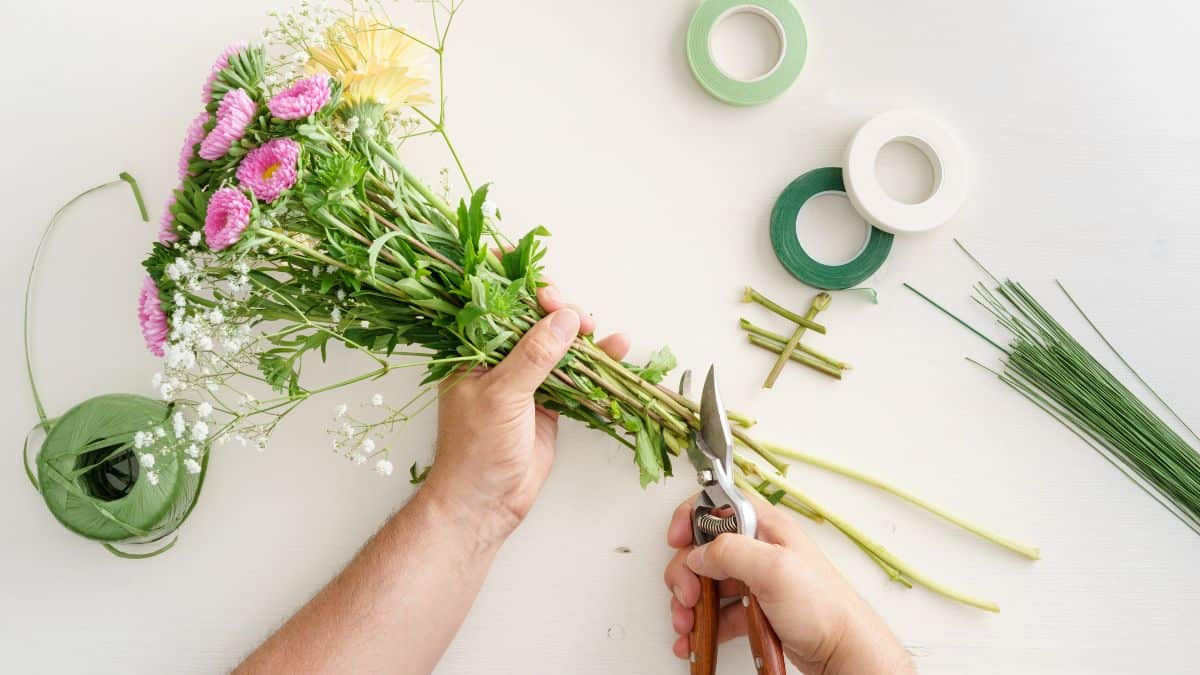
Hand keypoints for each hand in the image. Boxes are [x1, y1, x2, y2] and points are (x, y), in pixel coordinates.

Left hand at [422, 282, 629, 546]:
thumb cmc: (475, 450)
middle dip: (557, 308)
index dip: (517, 284)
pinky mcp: (550, 398)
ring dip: (581, 331)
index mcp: (472, 350)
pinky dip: (597, 359)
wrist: (485, 502)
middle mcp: (499, 358)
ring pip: (558, 341)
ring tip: (596, 329)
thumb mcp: (501, 395)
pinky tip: (617, 347)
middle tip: (573, 314)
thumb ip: (534, 355)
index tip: (542, 284)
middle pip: (533, 317)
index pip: (493, 301)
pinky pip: (576, 371)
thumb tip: (563, 318)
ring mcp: (526, 377)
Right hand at [663, 494, 914, 674]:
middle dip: (685, 573)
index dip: (691, 518)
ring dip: (688, 604)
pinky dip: (702, 626)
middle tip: (686, 596)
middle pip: (703, 549)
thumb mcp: (775, 569)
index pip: (717, 504)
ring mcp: (756, 580)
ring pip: (707, 583)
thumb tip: (698, 553)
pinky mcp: (755, 608)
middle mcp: (759, 550)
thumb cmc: (824, 608)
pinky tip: (695, 638)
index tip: (676, 539)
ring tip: (687, 625)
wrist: (842, 651)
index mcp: (765, 527)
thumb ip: (731, 552)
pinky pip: (718, 612)